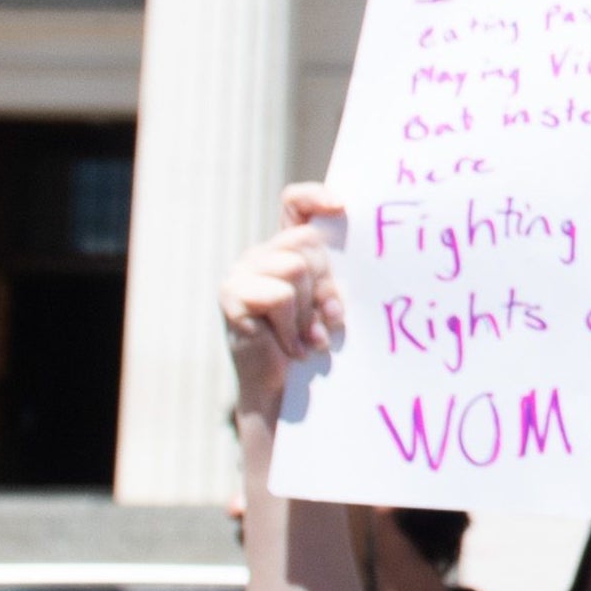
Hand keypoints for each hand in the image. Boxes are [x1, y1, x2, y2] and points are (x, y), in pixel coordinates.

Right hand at [220, 185, 345, 419]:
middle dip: (326, 283)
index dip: (315, 196)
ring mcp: (242, 273)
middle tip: (330, 320)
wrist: (280, 394)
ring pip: (295, 268)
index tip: (341, 206)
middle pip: (307, 241)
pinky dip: (292, 327)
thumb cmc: (311, 347)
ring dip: (309, 311)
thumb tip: (359, 264)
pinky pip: (279, 296)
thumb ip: (331, 279)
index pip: (295, 204)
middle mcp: (261, 255)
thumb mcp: (326, 306)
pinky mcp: (232, 296)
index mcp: (286, 251)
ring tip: (309, 338)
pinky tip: (292, 347)